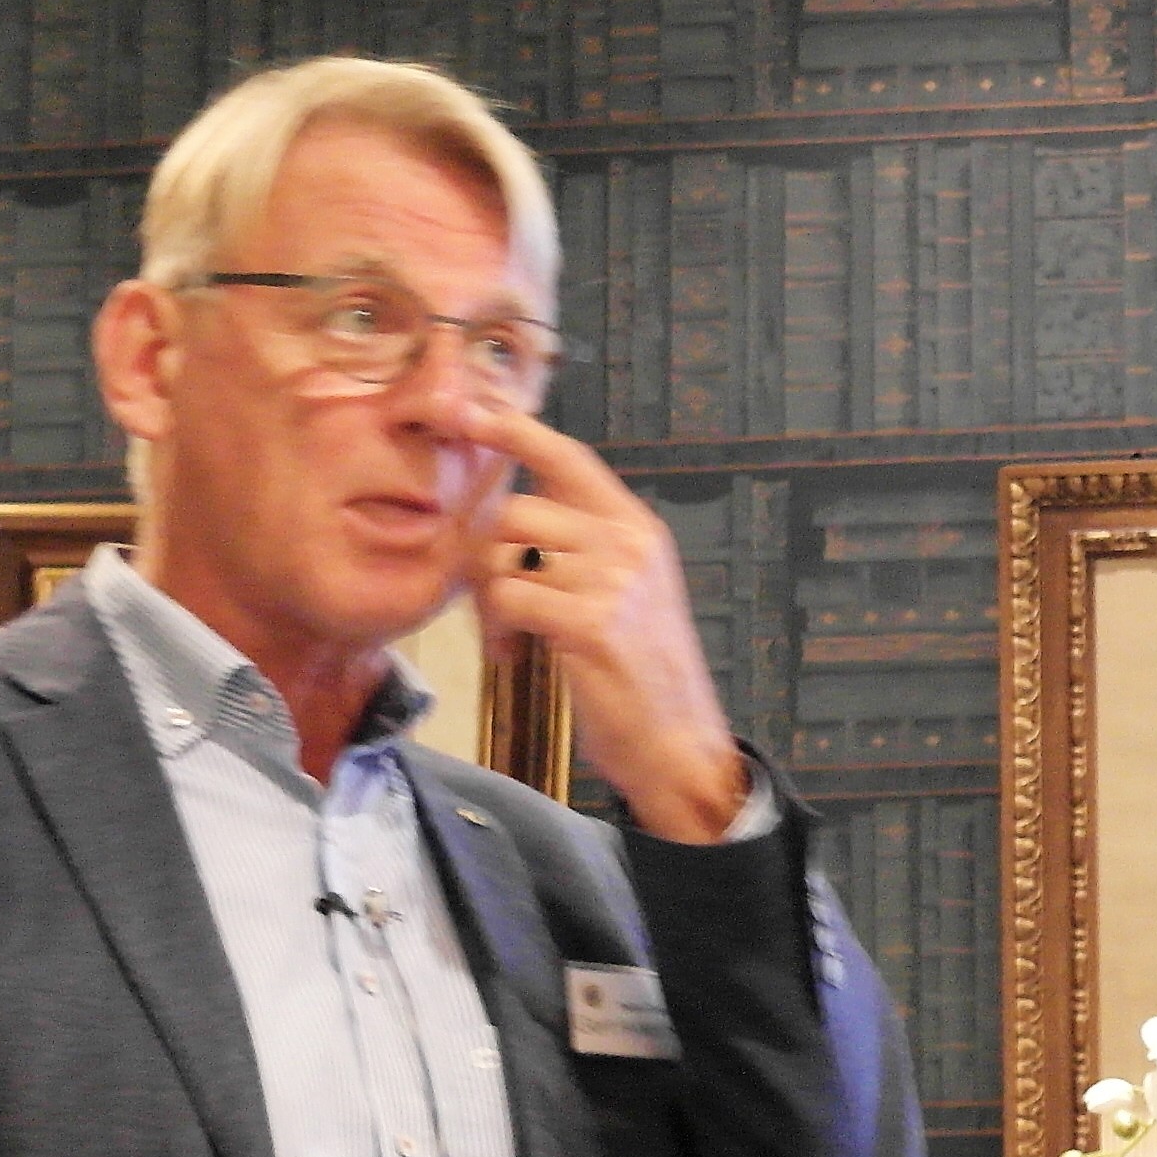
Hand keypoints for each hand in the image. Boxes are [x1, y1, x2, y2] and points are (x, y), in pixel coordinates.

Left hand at [448, 396, 751, 840]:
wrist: (679, 744)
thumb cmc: (641, 676)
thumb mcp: (625, 594)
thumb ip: (583, 550)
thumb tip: (516, 520)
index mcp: (638, 528)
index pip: (572, 459)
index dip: (520, 431)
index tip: (477, 411)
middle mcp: (630, 542)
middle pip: (519, 511)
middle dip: (486, 556)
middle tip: (490, 603)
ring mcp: (614, 579)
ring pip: (505, 553)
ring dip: (488, 596)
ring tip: (507, 635)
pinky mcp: (593, 621)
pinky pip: (508, 597)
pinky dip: (498, 629)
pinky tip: (514, 655)